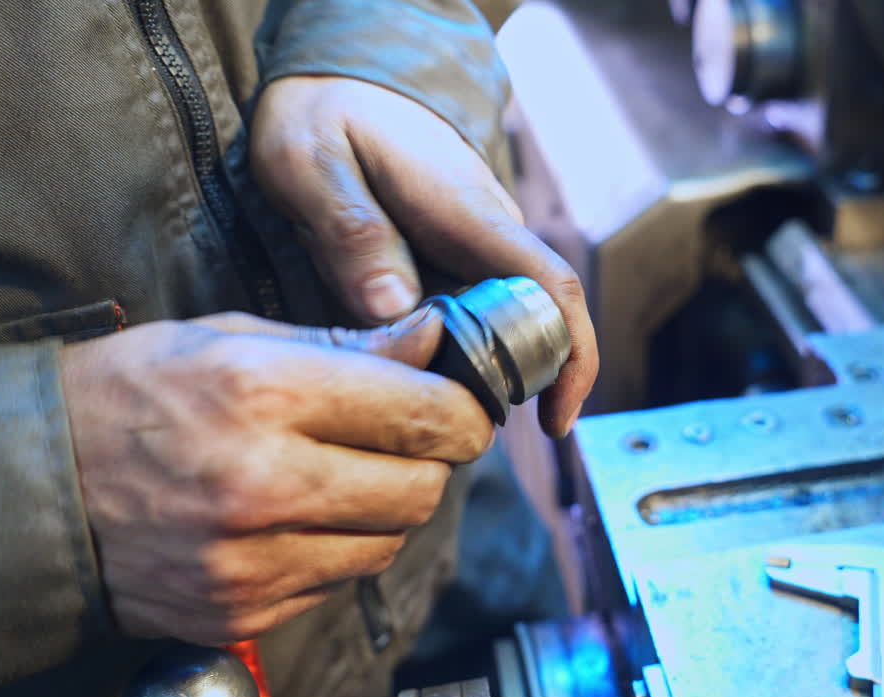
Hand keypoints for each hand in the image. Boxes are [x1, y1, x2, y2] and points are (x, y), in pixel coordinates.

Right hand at [60, 309, 492, 644]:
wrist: (36, 487)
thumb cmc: (133, 395)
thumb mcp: (230, 339)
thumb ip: (344, 344)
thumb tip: (434, 337)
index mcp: (265, 396)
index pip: (425, 414)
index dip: (463, 409)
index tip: (461, 404)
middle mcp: (263, 484)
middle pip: (422, 489)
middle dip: (430, 461)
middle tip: (403, 438)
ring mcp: (251, 559)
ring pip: (388, 542)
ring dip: (386, 508)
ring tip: (340, 474)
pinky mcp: (243, 609)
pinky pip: (339, 582)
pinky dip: (339, 548)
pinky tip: (299, 516)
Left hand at [250, 76, 596, 435]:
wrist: (340, 79)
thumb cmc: (326, 115)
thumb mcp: (314, 164)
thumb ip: (352, 232)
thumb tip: (394, 309)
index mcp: (469, 213)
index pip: (549, 287)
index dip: (569, 358)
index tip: (556, 420)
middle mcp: (489, 234)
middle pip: (531, 325)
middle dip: (505, 388)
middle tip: (443, 431)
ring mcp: (477, 248)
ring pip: (496, 328)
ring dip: (468, 374)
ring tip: (411, 405)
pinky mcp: (455, 259)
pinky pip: (467, 317)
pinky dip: (448, 354)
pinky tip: (405, 372)